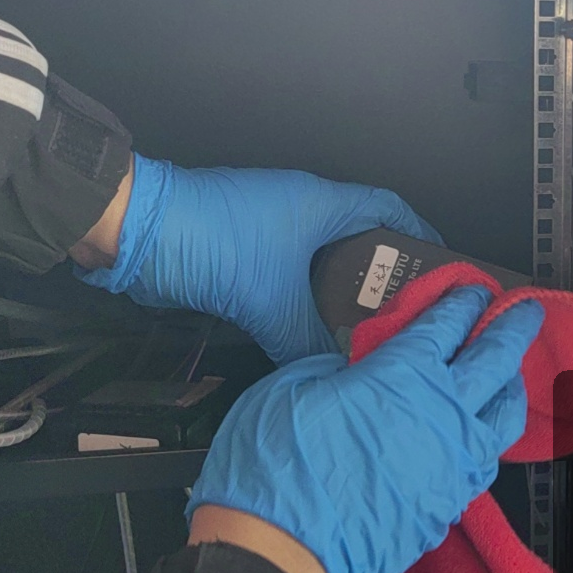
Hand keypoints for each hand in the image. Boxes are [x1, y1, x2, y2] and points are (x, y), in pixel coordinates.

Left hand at [76, 153, 441, 364]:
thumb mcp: (266, 299)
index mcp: (320, 203)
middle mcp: (302, 209)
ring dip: (343, 292)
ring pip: (325, 261)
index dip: (420, 236)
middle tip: (404, 311)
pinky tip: (311, 329)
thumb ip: (305, 339)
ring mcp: (273, 227)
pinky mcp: (247, 249)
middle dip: (385, 276)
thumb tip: (334, 369)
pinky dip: (308, 299)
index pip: (390, 209)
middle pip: (362, 240)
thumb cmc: (202, 236)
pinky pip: (293, 275)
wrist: (134, 231)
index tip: (439, 266)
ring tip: (362, 327)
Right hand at [186, 286, 543, 572]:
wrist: (279, 557)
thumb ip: (331, 368)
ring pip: (505, 414)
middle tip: (524, 311)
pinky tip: (479, 434)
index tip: (471, 292)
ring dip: (511, 385)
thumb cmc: (275, 475)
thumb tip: (350, 370)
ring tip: (508, 374)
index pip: (448, 324)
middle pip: (497, 359)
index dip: (463, 302)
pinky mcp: (449, 506)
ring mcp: (453, 463)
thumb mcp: (288, 389)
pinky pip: (487, 460)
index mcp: (403, 373)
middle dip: (514, 326)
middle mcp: (443, 414)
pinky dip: (490, 437)